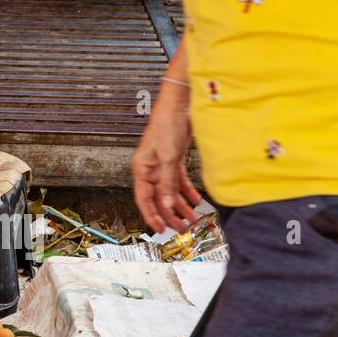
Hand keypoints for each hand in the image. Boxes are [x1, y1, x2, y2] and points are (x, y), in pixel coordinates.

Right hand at [131, 98, 201, 233]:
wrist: (178, 106)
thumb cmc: (167, 126)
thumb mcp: (169, 158)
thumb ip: (168, 182)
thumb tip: (167, 204)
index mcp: (142, 169)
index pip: (144, 198)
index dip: (151, 215)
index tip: (161, 229)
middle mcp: (150, 169)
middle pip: (158, 198)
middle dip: (170, 214)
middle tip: (181, 228)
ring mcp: (162, 165)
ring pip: (169, 191)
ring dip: (180, 205)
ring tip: (192, 218)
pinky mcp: (173, 160)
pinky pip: (179, 181)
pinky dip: (186, 191)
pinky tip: (195, 200)